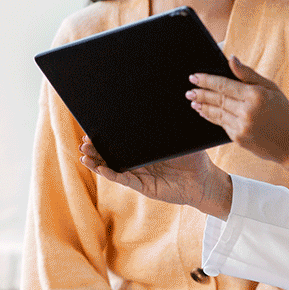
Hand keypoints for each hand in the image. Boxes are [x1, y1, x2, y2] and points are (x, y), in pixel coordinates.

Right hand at [79, 137, 232, 218]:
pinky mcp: (144, 187)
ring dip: (98, 163)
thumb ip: (168, 125)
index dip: (106, 137)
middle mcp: (139, 163)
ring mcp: (140, 175)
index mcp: (146, 150)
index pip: (121, 142)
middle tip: (83, 142)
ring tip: (84, 156)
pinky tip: (100, 169)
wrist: (205, 180)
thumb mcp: (180, 138)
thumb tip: (162, 102)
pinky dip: (111, 174)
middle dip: (96, 149)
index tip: (92, 129)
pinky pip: (125, 180)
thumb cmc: (194, 158)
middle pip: (112, 155)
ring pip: (113, 168)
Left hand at [188, 56, 288, 183]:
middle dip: (200, 93)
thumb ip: (248, 74)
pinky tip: (205, 113)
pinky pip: (222, 125)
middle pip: (217, 99)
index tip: (194, 77)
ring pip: (216, 113)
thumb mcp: (271, 88)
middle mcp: (247, 111)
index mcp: (255, 95)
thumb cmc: (285, 112)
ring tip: (193, 101)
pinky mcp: (239, 139)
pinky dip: (212, 118)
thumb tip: (231, 59)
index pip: (224, 85)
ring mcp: (241, 126)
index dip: (206, 80)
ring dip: (203, 106)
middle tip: (189, 90)